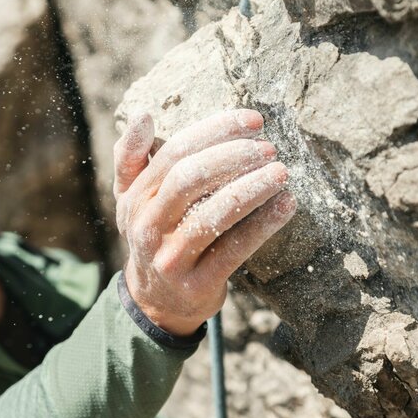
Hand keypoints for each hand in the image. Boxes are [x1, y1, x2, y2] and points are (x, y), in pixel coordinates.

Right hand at [113, 109, 296, 334]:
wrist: (155, 301)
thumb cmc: (153, 234)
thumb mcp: (130, 198)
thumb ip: (130, 157)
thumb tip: (142, 115)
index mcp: (137, 196)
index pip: (175, 152)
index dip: (216, 131)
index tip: (254, 120)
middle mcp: (149, 225)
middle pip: (190, 178)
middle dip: (234, 157)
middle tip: (269, 147)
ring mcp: (171, 257)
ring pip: (214, 214)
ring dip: (252, 189)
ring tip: (281, 172)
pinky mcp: (197, 284)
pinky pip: (234, 250)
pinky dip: (263, 225)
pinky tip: (286, 205)